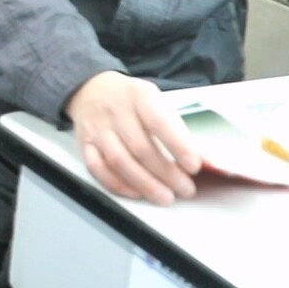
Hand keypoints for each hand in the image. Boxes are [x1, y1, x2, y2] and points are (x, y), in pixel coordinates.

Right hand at [65, 71, 200, 205]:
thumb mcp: (157, 101)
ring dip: (145, 184)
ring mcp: (97, 129)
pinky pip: (97, 168)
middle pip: (140, 148)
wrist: (91, 89)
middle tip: (185, 189)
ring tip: (165, 197)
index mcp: (139, 96)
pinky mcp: (84, 144)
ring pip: (119, 162)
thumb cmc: (132, 100)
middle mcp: (115, 112)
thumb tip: (204, 160)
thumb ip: (177, 129)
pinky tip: (136, 192)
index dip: (178, 147)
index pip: (159, 123)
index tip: (194, 167)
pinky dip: (117, 184)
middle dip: (166, 174)